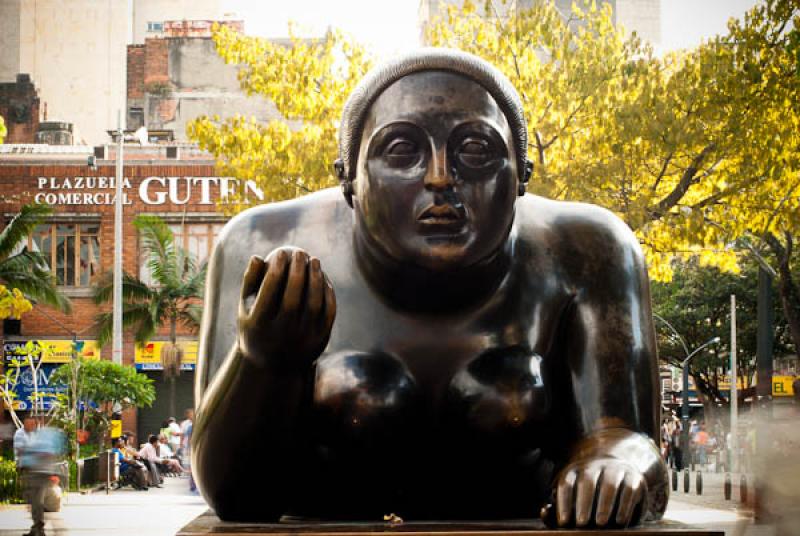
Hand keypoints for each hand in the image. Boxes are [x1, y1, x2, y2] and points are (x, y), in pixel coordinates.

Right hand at [238, 247, 335, 368]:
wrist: (274, 366)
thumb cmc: (257, 327)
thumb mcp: (246, 309)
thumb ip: (249, 283)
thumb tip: (257, 256)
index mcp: (259, 327)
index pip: (268, 294)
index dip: (275, 270)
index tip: (281, 252)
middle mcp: (281, 336)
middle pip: (293, 299)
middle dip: (297, 272)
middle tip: (300, 253)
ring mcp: (302, 340)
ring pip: (314, 305)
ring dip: (315, 279)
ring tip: (314, 260)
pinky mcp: (320, 341)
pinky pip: (327, 313)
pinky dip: (327, 293)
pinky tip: (324, 277)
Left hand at [554, 457, 645, 527]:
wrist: (618, 465)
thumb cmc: (587, 489)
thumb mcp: (571, 494)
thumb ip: (557, 506)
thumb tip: (544, 512)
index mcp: (575, 470)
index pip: (566, 483)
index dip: (564, 503)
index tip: (564, 522)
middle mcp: (594, 466)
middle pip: (588, 482)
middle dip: (584, 503)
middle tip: (582, 523)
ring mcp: (615, 470)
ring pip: (609, 485)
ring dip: (605, 505)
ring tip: (600, 524)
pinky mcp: (634, 478)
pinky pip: (629, 490)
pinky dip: (625, 506)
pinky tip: (619, 521)